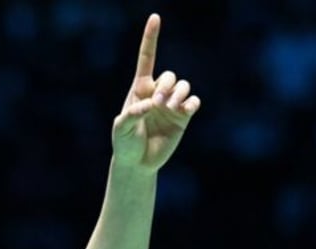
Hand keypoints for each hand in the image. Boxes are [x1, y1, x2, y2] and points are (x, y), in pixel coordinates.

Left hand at [112, 13, 200, 170]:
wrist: (137, 163)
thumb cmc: (124, 143)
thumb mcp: (120, 128)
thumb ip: (132, 113)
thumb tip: (151, 104)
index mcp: (139, 90)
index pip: (147, 59)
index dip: (150, 38)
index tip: (155, 18)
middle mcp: (158, 93)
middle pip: (169, 75)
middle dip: (166, 86)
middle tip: (157, 104)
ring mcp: (171, 105)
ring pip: (184, 86)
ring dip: (178, 94)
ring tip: (168, 109)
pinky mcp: (183, 117)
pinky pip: (194, 102)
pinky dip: (190, 104)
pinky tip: (183, 112)